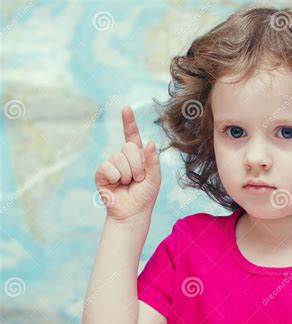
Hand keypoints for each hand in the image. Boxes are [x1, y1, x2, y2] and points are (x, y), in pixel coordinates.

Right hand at [95, 106, 161, 222]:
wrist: (132, 212)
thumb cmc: (145, 196)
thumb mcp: (155, 178)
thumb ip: (153, 161)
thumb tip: (150, 142)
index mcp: (138, 156)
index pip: (132, 136)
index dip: (129, 122)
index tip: (126, 108)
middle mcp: (123, 157)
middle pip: (129, 147)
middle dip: (137, 165)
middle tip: (138, 179)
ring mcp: (112, 164)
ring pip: (119, 157)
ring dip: (128, 174)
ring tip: (128, 183)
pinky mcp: (102, 172)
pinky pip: (108, 167)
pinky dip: (116, 177)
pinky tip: (117, 184)